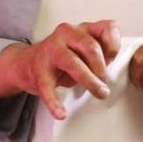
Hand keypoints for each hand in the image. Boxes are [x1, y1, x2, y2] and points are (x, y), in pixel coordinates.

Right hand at [0, 20, 120, 120]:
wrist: (27, 63)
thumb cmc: (63, 57)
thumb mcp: (84, 50)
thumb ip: (101, 54)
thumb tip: (114, 69)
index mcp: (82, 29)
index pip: (106, 28)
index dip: (114, 46)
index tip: (113, 60)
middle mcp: (66, 34)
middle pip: (90, 46)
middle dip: (101, 68)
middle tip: (105, 84)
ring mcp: (51, 50)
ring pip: (73, 63)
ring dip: (90, 81)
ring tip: (100, 93)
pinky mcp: (39, 70)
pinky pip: (48, 87)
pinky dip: (55, 102)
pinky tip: (61, 113)